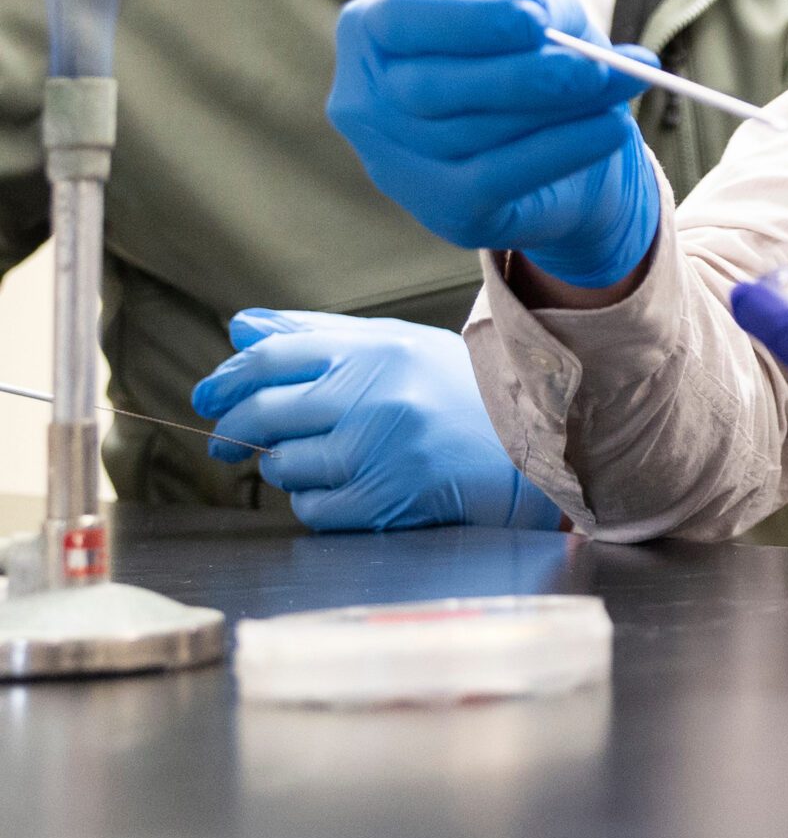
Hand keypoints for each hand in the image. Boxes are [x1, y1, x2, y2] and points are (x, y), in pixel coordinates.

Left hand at [191, 310, 561, 532]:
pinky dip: (316, 501)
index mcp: (377, 351)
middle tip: (229, 441)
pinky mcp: (388, 498)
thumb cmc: (456, 390)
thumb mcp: (395, 345)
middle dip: (235, 430)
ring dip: (284, 467)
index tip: (208, 396)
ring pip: (284, 466)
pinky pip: (313, 508)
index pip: (275, 358)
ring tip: (320, 456)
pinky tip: (346, 484)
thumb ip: (317, 335)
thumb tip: (240, 330)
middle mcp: (376, 397)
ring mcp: (381, 451)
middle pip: (266, 413)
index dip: (228, 379)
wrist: (530, 442)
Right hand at [327, 0, 660, 288]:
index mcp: (372, 35)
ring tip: (623, 84)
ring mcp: (397, 166)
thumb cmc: (533, 66)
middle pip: (431, 88)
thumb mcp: (541, 19)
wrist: (561, 157)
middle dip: (520, 76)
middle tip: (592, 66)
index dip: (465, 21)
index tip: (532, 21)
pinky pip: (500, 176)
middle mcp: (365, 103)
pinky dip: (564, 148)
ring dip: (559, 108)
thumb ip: (538, 1)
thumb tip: (536, 7)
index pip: (399, 22)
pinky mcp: (444, 210)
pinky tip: (613, 128)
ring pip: (472, 132)